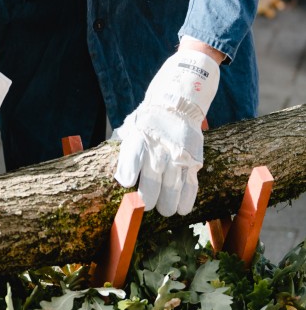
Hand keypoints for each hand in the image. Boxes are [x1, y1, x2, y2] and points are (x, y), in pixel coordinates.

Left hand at [112, 49, 219, 215]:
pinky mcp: (192, 157)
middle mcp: (158, 147)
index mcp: (140, 138)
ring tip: (166, 211)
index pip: (131, 159)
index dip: (128, 173)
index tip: (127, 184)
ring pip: (173, 186)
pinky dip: (187, 198)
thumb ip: (126, 145)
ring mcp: (177, 153)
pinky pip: (191, 182)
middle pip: (152, 180)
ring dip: (169, 203)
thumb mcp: (132, 125)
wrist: (179, 97)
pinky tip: (183, 209)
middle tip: (148, 207)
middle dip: (150, 198)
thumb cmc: (150, 117)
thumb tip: (117, 170)